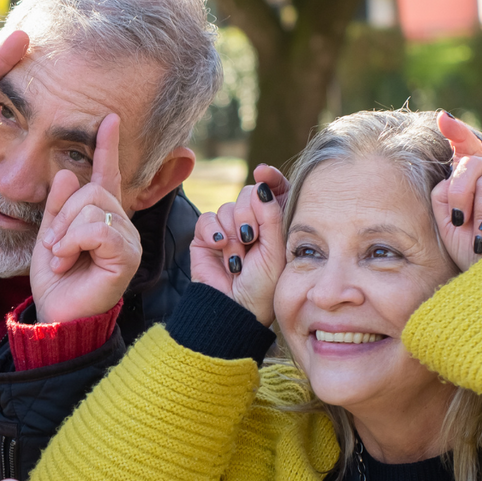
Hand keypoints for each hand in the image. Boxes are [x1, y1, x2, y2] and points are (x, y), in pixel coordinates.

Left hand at [29, 114, 140, 323]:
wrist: (57, 313)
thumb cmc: (57, 280)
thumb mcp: (49, 234)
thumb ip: (58, 205)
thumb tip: (66, 172)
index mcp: (101, 216)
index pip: (107, 175)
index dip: (107, 147)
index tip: (109, 119)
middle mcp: (120, 224)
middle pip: (92, 190)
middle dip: (63, 215)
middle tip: (55, 246)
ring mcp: (127, 239)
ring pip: (93, 207)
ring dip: (65, 232)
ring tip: (61, 256)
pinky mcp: (127, 255)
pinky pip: (98, 228)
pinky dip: (74, 242)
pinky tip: (68, 260)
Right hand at [190, 164, 288, 325]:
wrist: (233, 308)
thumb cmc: (262, 286)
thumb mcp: (275, 250)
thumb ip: (271, 215)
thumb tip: (262, 184)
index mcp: (274, 225)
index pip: (273, 191)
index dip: (270, 179)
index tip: (264, 172)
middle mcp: (251, 224)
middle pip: (247, 195)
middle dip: (249, 215)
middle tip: (250, 239)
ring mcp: (228, 230)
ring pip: (227, 207)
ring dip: (232, 233)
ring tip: (237, 258)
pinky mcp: (206, 237)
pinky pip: (207, 219)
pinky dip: (214, 232)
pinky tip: (220, 248)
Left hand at [430, 112, 481, 270]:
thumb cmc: (476, 259)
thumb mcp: (450, 224)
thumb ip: (446, 192)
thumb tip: (456, 161)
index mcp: (477, 186)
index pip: (469, 151)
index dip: (458, 133)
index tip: (443, 119)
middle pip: (471, 162)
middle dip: (459, 192)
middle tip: (460, 222)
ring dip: (479, 212)